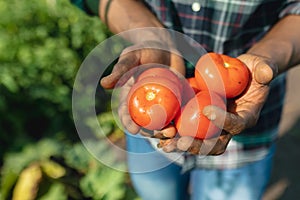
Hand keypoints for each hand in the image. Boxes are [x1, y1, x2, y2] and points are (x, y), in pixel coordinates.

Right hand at [100, 41, 184, 133]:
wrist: (165, 47)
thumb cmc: (144, 50)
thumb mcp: (131, 57)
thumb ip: (121, 70)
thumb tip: (104, 84)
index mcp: (131, 96)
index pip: (127, 113)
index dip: (128, 123)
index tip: (134, 129)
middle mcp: (145, 104)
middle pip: (145, 123)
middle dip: (150, 132)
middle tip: (157, 134)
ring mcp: (161, 104)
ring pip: (162, 123)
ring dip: (166, 131)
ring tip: (172, 133)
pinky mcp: (176, 101)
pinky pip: (177, 114)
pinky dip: (180, 122)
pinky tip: (184, 127)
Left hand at [159, 53, 276, 154]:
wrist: (241, 74)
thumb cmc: (252, 70)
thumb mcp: (262, 66)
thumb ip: (265, 69)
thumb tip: (265, 73)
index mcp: (246, 117)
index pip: (236, 125)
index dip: (223, 120)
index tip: (207, 109)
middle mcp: (229, 127)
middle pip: (215, 144)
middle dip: (197, 145)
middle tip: (181, 142)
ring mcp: (214, 126)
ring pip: (198, 143)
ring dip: (180, 145)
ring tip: (164, 145)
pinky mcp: (201, 121)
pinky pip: (187, 132)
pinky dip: (173, 135)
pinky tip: (158, 134)